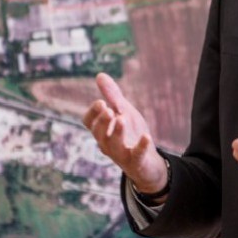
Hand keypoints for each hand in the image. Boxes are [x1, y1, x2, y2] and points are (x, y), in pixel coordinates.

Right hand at [82, 73, 166, 194]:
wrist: (148, 160)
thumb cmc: (131, 133)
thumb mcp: (123, 111)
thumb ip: (112, 95)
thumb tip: (99, 75)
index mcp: (102, 130)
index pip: (89, 122)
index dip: (93, 113)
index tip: (101, 101)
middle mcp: (107, 143)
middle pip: (98, 133)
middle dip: (102, 121)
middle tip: (108, 108)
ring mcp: (120, 155)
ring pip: (113, 146)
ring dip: (116, 132)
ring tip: (121, 118)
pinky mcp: (136, 162)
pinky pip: (136, 156)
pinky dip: (141, 146)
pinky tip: (146, 136)